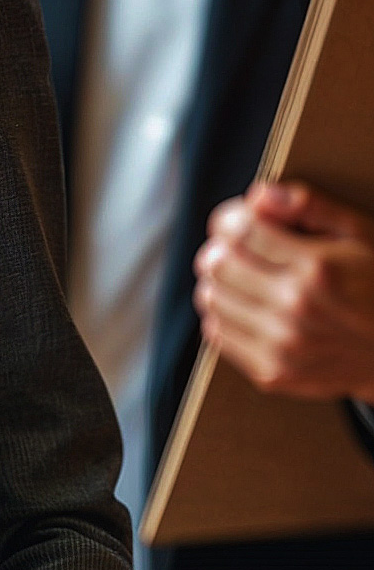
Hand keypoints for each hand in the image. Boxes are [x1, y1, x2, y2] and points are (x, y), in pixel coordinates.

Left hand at [195, 181, 373, 399]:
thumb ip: (312, 206)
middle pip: (216, 264)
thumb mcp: (361, 236)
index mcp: (318, 270)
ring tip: (245, 277)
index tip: (241, 219)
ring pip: (210, 298)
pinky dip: (224, 314)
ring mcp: (283, 347)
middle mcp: (297, 310)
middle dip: (221, 248)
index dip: (231, 218)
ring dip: (219, 281)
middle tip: (240, 247)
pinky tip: (250, 307)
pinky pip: (216, 333)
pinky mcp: (273, 374)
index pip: (239, 231)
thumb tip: (259, 195)